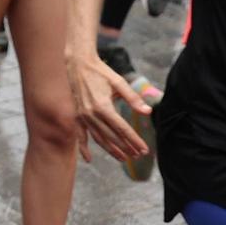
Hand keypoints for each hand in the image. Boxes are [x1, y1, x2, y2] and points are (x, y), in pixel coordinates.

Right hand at [67, 46, 148, 164]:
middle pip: (112, 137)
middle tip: (138, 155)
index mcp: (103, 106)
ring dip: (111, 150)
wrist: (78, 64)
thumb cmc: (101, 72)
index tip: (144, 149)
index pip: (122, 129)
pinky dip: (84, 149)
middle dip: (126, 147)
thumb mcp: (119, 82)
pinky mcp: (77, 117)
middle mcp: (92, 114)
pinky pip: (81, 136)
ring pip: (99, 139)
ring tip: (123, 158)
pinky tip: (89, 160)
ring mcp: (83, 117)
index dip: (134, 140)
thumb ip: (133, 98)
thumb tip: (148, 112)